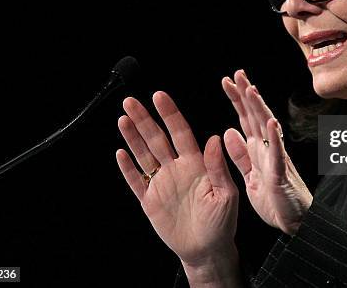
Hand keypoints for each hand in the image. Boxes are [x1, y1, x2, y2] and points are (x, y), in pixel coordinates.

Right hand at [115, 91, 239, 274]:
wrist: (208, 249)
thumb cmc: (222, 222)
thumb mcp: (226, 194)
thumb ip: (218, 168)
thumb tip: (214, 138)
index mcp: (196, 163)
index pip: (180, 132)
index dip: (169, 114)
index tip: (159, 96)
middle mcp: (176, 168)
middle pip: (156, 139)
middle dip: (143, 119)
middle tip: (130, 101)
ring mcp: (162, 183)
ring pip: (144, 155)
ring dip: (133, 137)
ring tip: (123, 118)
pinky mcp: (150, 200)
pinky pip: (136, 181)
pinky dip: (127, 168)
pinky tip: (120, 152)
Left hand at [221, 70, 312, 234]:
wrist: (296, 223)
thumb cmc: (275, 200)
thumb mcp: (250, 176)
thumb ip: (240, 155)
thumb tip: (228, 131)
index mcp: (258, 149)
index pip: (246, 119)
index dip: (237, 100)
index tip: (227, 81)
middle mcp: (268, 149)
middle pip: (256, 116)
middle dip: (246, 95)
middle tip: (237, 73)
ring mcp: (276, 158)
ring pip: (267, 128)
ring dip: (260, 109)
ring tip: (251, 90)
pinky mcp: (282, 174)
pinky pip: (278, 153)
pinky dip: (275, 138)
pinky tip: (271, 123)